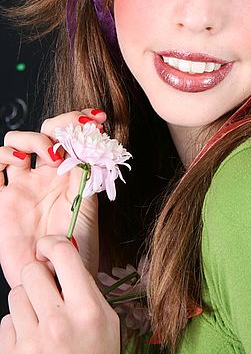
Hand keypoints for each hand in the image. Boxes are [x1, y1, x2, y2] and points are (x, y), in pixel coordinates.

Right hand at [0, 109, 106, 287]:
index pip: (71, 136)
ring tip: (45, 158)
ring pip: (15, 143)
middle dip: (58, 125)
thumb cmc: (77, 246)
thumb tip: (83, 144)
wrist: (55, 277)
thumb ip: (84, 174)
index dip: (80, 122)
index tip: (96, 118)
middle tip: (68, 140)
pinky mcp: (2, 200)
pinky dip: (1, 156)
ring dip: (30, 140)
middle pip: (43, 131)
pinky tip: (17, 164)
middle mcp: (46, 175)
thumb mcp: (87, 205)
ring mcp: (23, 185)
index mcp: (70, 173)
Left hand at [0, 235, 119, 353]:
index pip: (64, 255)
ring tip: (40, 320)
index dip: (53, 243)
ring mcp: (31, 343)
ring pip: (15, 295)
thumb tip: (67, 261)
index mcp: (86, 310)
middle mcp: (57, 323)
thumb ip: (87, 290)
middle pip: (32, 272)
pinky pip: (5, 323)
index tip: (50, 247)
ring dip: (26, 303)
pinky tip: (31, 340)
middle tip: (47, 289)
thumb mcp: (107, 322)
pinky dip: (16, 328)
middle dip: (38, 276)